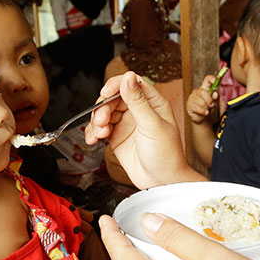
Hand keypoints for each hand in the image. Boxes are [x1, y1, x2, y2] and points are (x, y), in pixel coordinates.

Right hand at [85, 71, 201, 188]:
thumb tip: (128, 78)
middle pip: (113, 98)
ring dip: (97, 121)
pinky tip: (92, 139)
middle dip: (103, 108)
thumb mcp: (152, 125)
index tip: (105, 94)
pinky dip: (93, 131)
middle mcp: (139, 110)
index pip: (131, 83)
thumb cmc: (166, 155)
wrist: (161, 182)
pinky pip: (100, 128)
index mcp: (153, 102)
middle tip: (101, 121)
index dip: (116, 85)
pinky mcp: (117, 136)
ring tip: (99, 134)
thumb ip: (138, 101)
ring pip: (104, 112)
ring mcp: (126, 123)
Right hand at [186, 73, 217, 124]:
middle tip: (211, 105)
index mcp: (205, 88)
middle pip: (203, 92)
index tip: (215, 80)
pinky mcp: (189, 105)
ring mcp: (192, 97)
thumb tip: (215, 93)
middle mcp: (197, 91)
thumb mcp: (215, 102)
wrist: (202, 117)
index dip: (211, 78)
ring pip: (201, 102)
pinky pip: (198, 108)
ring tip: (207, 109)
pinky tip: (205, 113)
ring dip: (207, 108)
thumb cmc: (208, 107)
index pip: (207, 79)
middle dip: (209, 100)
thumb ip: (216, 98)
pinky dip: (203, 112)